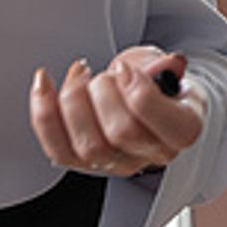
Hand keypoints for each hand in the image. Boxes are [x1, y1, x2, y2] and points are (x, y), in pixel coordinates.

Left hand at [29, 46, 201, 177]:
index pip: (166, 126)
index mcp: (182, 130)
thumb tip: (171, 64)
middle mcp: (151, 154)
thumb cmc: (158, 83)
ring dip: (75, 99)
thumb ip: (168, 65)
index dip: (138, 91)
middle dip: (104, 91)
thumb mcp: (170, 67)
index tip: (125, 69)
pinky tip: (43, 83)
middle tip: (107, 73)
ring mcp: (116, 163)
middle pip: (122, 133)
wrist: (145, 98)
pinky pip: (57, 148)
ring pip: (88, 146)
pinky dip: (43, 112)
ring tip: (83, 75)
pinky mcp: (83, 163)